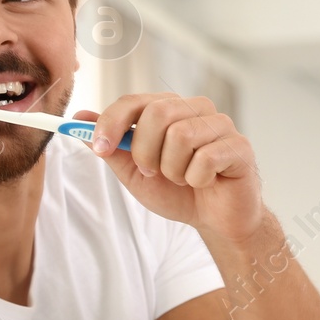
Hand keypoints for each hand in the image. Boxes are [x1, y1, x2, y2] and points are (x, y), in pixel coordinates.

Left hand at [80, 92, 264, 243]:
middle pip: (156, 113)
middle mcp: (194, 109)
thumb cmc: (177, 192)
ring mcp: (219, 124)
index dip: (112, 123)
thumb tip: (80, 118)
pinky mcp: (239, 145)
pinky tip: (205, 182)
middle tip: (153, 173)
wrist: (214, 219)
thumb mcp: (134, 172)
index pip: (133, 100)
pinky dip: (197, 179)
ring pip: (180, 135)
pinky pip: (205, 159)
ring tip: (182, 178)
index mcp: (167, 109)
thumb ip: (111, 146)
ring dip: (173, 170)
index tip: (99, 148)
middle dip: (145, 152)